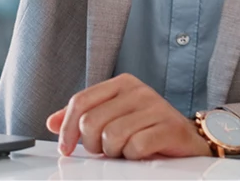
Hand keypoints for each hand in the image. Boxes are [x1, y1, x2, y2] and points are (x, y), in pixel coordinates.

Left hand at [46, 75, 209, 160]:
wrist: (188, 141)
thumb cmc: (148, 129)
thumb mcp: (113, 118)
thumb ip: (84, 117)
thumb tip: (51, 122)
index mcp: (122, 83)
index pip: (81, 101)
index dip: (67, 128)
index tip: (66, 148)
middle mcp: (138, 90)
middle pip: (92, 121)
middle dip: (92, 145)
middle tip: (105, 150)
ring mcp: (156, 107)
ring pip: (111, 136)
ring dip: (114, 152)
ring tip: (125, 151)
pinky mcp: (169, 127)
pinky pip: (135, 147)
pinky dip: (133, 156)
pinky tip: (141, 153)